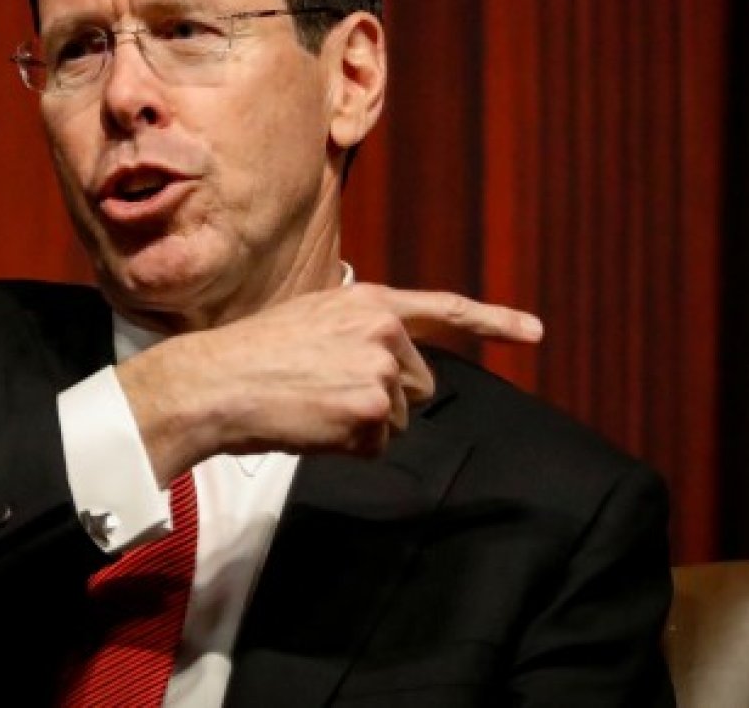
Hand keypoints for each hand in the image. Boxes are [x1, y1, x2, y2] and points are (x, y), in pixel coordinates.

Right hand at [116, 284, 542, 482]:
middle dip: (382, 400)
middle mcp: (383, 329)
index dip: (495, 322)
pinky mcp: (372, 410)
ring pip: (397, 420)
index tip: (534, 332)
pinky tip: (310, 425)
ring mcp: (380, 369)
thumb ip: (359, 334)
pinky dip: (346, 447)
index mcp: (369, 301)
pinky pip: (376, 447)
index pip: (444, 308)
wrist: (214, 382)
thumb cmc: (250, 357)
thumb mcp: (312, 320)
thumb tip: (392, 374)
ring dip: (361, 425)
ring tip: (310, 406)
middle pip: (418, 387)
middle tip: (323, 393)